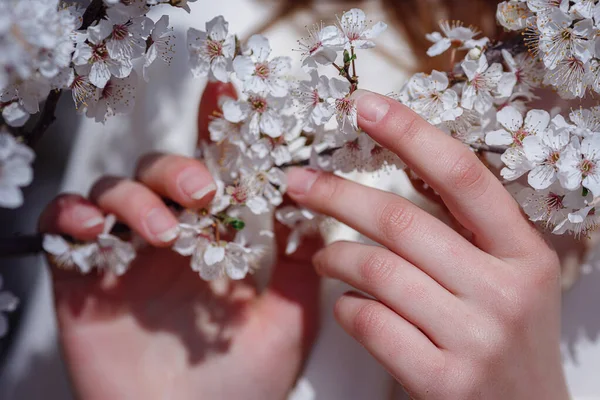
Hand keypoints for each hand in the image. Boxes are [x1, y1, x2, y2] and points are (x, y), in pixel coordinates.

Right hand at [39, 83, 321, 399]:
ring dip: (135, 198)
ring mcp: (125, 258)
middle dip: (178, 170)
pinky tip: (96, 233)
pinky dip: (73, 218)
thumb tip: (314, 210)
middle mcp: (170, 240)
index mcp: (215, 240)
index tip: (229, 92)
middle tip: (203, 192)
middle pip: (159, 173)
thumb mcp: (288, 317)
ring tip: (164, 232)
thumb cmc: (242, 383)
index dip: (219, 129)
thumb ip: (301, 263)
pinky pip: (63, 229)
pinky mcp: (84, 280)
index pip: (216, 171)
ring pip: (114, 192)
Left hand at [286, 90, 568, 398]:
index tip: (364, 106)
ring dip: (333, 258)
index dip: (409, 133)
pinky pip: (369, 322)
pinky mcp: (443, 380)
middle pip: (401, 220)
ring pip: (376, 270)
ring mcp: (476, 338)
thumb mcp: (508, 281)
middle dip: (337, 195)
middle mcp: (506, 290)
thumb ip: (466, 238)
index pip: (462, 175)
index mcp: (525, 254)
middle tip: (299, 183)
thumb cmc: (506, 341)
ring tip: (321, 258)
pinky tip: (347, 307)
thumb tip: (392, 189)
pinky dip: (346, 308)